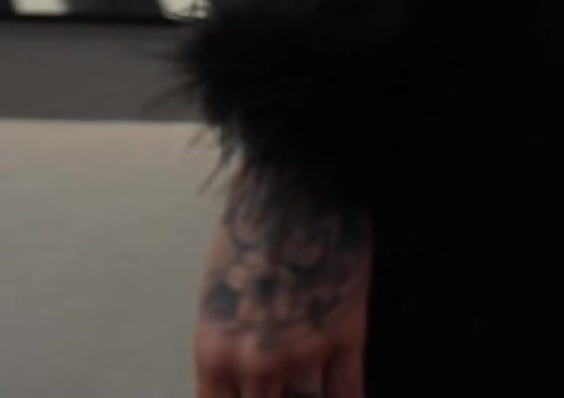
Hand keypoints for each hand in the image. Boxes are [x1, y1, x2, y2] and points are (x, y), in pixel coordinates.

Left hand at [194, 181, 371, 397]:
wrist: (293, 185)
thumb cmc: (248, 230)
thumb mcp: (218, 295)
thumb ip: (229, 346)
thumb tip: (247, 384)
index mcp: (215, 352)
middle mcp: (256, 362)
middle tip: (285, 394)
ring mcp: (304, 351)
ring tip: (311, 394)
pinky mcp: (346, 333)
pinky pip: (348, 393)